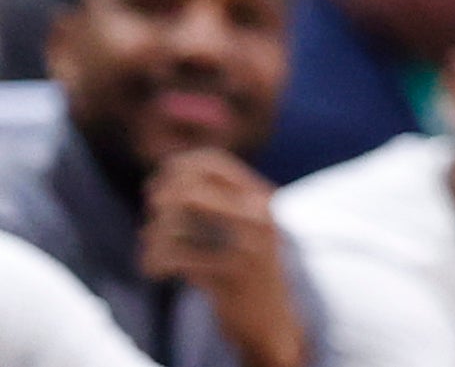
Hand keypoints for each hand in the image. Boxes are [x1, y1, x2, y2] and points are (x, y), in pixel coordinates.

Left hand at [143, 151, 305, 366]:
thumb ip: (214, 201)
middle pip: (189, 191)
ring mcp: (247, 247)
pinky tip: (154, 269)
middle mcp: (259, 217)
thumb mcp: (244, 228)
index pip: (212, 162)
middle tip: (151, 223)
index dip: (175, 169)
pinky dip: (157, 262)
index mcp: (261, 198)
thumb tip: (161, 178)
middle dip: (160, 205)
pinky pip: (177, 259)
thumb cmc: (248, 271)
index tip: (156, 188)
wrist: (273, 321)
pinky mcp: (231, 278)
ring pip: (178, 226)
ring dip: (154, 239)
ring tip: (151, 252)